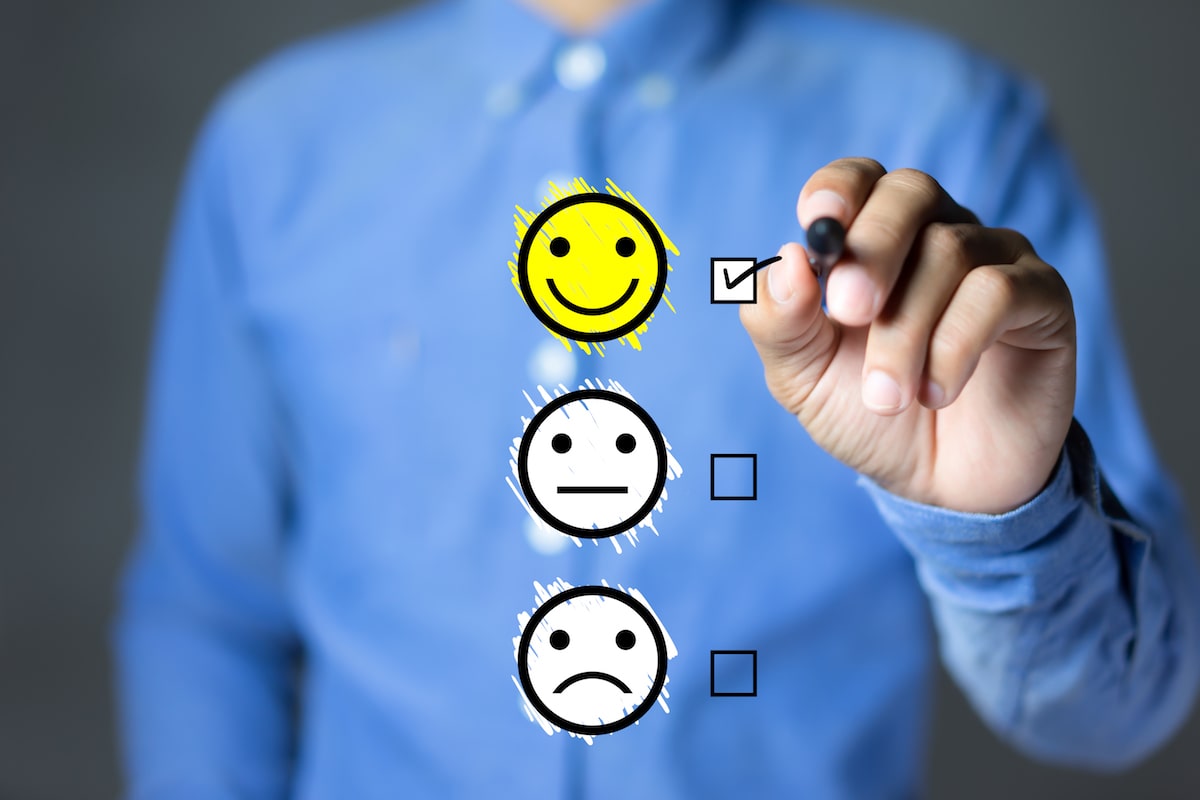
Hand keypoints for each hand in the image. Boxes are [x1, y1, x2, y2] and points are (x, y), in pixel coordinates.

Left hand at [740, 158, 1075, 513]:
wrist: (940, 485)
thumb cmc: (868, 414)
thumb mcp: (801, 377)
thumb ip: (779, 322)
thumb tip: (784, 261)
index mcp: (874, 238)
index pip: (860, 178)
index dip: (839, 189)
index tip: (817, 225)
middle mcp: (939, 232)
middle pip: (911, 192)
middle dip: (873, 248)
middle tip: (848, 311)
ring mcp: (996, 260)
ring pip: (950, 251)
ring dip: (905, 330)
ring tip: (885, 396)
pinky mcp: (1043, 298)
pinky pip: (999, 292)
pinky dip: (955, 345)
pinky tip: (935, 393)